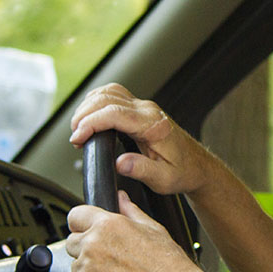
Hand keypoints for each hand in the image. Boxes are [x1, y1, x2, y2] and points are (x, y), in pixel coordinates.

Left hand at [65, 191, 210, 271]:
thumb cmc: (168, 264)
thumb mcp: (152, 228)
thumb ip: (130, 211)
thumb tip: (121, 198)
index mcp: (108, 224)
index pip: (75, 215)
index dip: (81, 223)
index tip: (85, 230)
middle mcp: (94, 244)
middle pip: (71, 241)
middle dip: (83, 247)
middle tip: (105, 256)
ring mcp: (89, 268)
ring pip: (73, 264)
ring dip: (85, 268)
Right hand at [69, 83, 210, 196]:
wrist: (197, 166)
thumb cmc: (182, 172)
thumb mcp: (164, 179)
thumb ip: (142, 170)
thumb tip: (120, 163)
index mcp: (153, 125)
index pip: (114, 113)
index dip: (91, 123)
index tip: (78, 138)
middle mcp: (148, 111)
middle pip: (107, 98)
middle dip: (84, 115)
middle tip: (75, 137)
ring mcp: (144, 107)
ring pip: (109, 92)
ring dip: (88, 106)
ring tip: (79, 128)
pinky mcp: (140, 109)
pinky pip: (114, 95)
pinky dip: (97, 102)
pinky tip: (90, 116)